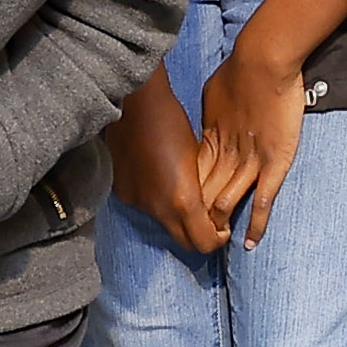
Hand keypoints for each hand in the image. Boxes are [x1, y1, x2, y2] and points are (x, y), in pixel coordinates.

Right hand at [108, 77, 226, 255]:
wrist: (134, 103)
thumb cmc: (172, 121)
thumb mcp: (197, 157)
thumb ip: (202, 188)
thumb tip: (209, 205)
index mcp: (182, 200)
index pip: (204, 243)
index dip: (218, 238)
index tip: (223, 226)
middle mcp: (157, 209)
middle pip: (185, 244)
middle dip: (200, 235)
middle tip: (209, 219)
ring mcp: (138, 203)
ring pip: (164, 224)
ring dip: (177, 217)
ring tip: (183, 192)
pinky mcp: (123, 193)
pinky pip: (146, 208)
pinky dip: (157, 202)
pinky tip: (160, 179)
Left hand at [190, 35, 310, 248]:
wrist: (263, 60)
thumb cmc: (240, 70)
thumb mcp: (214, 95)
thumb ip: (212, 114)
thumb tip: (210, 120)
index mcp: (210, 139)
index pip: (194, 176)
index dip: (187, 194)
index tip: (181, 209)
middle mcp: (225, 155)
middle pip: (204, 193)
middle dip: (197, 214)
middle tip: (192, 234)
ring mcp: (248, 162)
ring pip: (226, 201)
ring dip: (220, 223)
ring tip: (216, 241)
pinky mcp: (272, 164)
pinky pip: (262, 201)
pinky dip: (255, 224)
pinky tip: (249, 244)